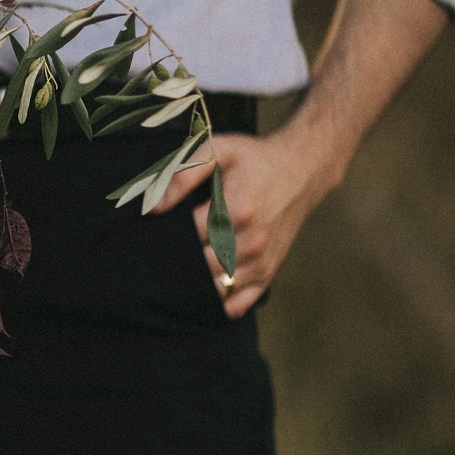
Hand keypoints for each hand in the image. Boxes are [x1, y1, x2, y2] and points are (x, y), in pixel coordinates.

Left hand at [154, 129, 335, 318]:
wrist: (301, 170)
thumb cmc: (254, 159)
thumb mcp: (219, 151)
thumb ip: (183, 175)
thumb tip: (153, 207)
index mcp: (237, 208)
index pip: (189, 235)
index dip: (168, 235)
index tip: (158, 230)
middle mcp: (252, 240)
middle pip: (201, 264)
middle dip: (178, 259)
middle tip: (164, 250)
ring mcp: (261, 260)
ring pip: (217, 287)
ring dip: (195, 281)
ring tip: (181, 266)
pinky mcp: (268, 272)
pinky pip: (238, 303)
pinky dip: (218, 302)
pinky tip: (204, 288)